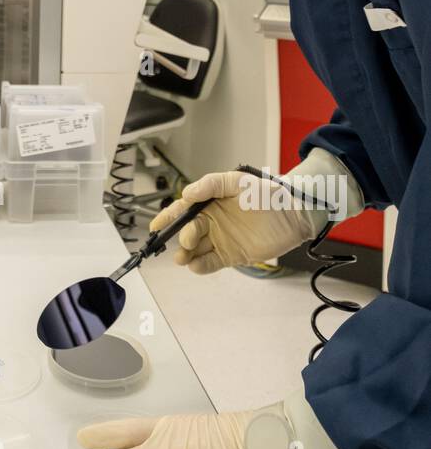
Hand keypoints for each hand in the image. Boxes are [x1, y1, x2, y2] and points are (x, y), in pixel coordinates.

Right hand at [149, 168, 320, 272]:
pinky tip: (196, 266)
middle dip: (183, 237)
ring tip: (183, 258)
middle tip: (188, 240)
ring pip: (196, 250)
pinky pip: (211, 263)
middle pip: (188, 232)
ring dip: (186, 255)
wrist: (293, 213)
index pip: (183, 210)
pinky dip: (201, 266)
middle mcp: (212, 222)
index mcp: (209, 203)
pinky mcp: (232, 255)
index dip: (167, 217)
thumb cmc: (266, 193)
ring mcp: (221, 240)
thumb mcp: (237, 181)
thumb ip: (211, 185)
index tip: (155, 226)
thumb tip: (186, 194)